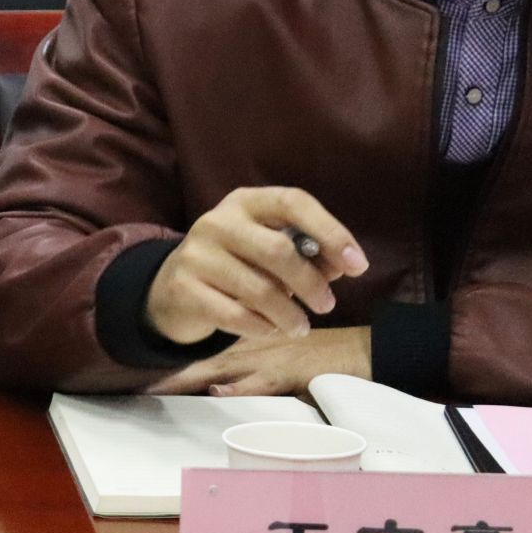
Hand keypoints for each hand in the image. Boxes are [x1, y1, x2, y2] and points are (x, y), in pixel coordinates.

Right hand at [146, 187, 367, 344]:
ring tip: (300, 327)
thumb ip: (307, 253)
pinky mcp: (183, 288)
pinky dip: (262, 328)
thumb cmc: (237, 264)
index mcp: (246, 202)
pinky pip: (235, 315)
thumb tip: (340, 265)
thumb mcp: (270, 249)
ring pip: (258, 289)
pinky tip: (270, 330)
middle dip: (311, 283)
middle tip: (327, 305)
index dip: (330, 231)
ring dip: (290, 315)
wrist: (175, 287)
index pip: (292, 202)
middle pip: (277, 250)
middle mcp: (217, 221)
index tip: (357, 266)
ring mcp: (196, 254)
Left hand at [148, 325, 371, 396]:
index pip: (205, 353)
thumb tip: (221, 386)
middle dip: (172, 376)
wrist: (365, 349)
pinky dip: (240, 388)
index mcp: (250, 344)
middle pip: (203, 362)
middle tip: (140, 387)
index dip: (176, 365)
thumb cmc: (325, 352)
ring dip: (192, 380)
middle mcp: (253, 350)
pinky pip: (262, 382)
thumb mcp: (284, 353)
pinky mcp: (292, 374)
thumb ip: (255, 367)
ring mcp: (270, 361)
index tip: (145, 378)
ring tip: (159, 391)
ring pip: (223, 369)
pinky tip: (219, 393)